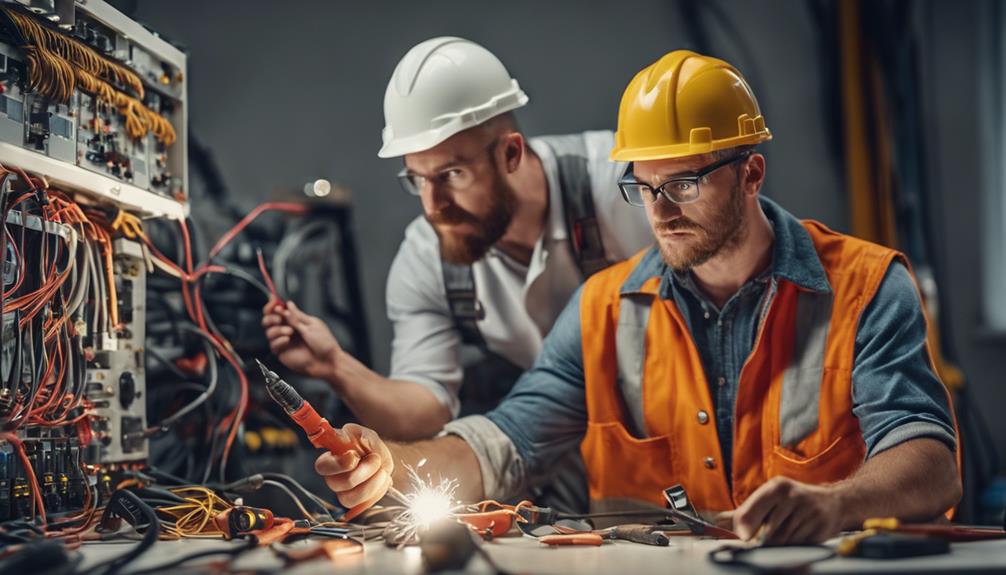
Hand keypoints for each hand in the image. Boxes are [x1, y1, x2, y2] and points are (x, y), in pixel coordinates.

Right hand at [261, 300, 341, 380]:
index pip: (279, 311)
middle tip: (279, 318)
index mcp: (296, 321)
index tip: (274, 302)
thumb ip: (296, 316)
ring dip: (278, 329)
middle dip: (271, 317)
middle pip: (269, 320)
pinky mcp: (282, 353)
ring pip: (269, 331)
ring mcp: (284, 341)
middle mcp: (288, 330)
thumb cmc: (324, 344)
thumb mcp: (311, 325)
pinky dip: (278, 340)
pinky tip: (287, 340)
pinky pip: (273, 344)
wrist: (327, 361)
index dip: (273, 305)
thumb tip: (288, 305)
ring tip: (290, 332)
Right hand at [314, 424, 393, 509]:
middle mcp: (333, 478)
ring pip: (350, 499)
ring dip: (372, 483)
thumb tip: (342, 437)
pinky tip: (382, 480)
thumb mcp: (364, 435)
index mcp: (331, 458)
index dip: (338, 464)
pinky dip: (378, 491)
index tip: (354, 456)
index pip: (322, 466)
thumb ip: (353, 435)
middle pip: (336, 485)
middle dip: (363, 472)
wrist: (385, 461)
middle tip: (375, 458)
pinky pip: (364, 505)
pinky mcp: (357, 504)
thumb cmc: (371, 447)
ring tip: (382, 470)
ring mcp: (344, 494)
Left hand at [717, 477, 843, 543]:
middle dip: (762, 538)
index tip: (741, 536)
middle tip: (759, 540)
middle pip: (768, 530)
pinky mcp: (820, 526)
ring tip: (780, 535)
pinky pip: (798, 544)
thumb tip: (717, 520)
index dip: (744, 526)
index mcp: (776, 487)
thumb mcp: (769, 499)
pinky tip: (796, 536)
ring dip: (778, 542)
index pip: (752, 511)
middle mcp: (793, 497)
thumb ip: (745, 511)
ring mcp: (808, 512)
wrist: (833, 502)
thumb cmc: (793, 501)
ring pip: (783, 539)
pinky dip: (793, 544)